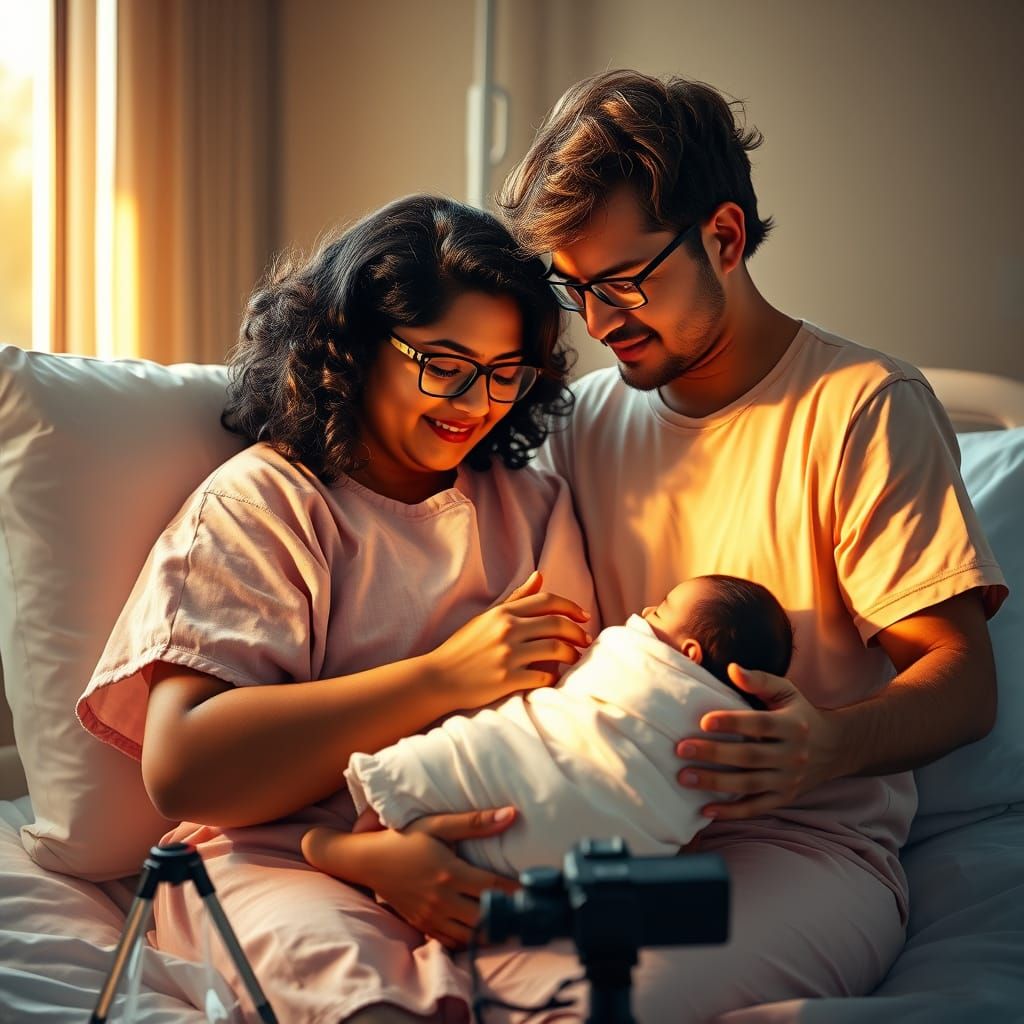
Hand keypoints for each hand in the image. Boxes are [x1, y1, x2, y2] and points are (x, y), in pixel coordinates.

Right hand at [306, 808, 521, 950]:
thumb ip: (475, 822)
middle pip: (485, 917)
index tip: (537, 891)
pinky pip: (452, 941)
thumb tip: (512, 814)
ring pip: (471, 934)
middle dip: (508, 915)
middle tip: (529, 910)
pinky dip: (469, 938)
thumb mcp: (437, 824)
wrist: (368, 860)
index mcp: (450, 873)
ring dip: (491, 929)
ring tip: (510, 920)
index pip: (493, 888)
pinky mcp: (423, 925)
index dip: (518, 892)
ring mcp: (432, 916)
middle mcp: (442, 899)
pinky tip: (481, 929)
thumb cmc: (405, 837)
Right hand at [428, 570, 591, 708]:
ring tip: (576, 660)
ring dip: (572, 655)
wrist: (438, 678)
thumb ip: (516, 598)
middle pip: (556, 624)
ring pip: (556, 650)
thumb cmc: (463, 647)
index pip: (547, 601)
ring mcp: (507, 654)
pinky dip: (555, 678)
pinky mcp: (507, 679)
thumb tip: (540, 575)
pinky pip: (543, 676)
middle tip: (587, 641)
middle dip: (578, 632)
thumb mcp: (487, 617)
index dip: (571, 607)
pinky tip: (556, 679)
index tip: (584, 617)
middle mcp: (507, 629)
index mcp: (503, 612)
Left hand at [675, 665, 842, 820]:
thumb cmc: (799, 713)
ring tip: (684, 778)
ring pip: (749, 785)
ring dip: (715, 783)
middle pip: (750, 757)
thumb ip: (760, 680)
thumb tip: (732, 668)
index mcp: (792, 725)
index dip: (732, 723)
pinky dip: (731, 812)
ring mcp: (789, 780)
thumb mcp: (786, 692)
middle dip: (714, 754)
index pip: (759, 724)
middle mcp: (793, 754)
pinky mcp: (784, 797)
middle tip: (681, 749)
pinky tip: (705, 810)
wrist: (834, 747)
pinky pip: (756, 808)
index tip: (703, 721)